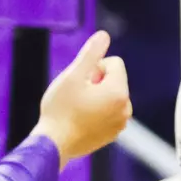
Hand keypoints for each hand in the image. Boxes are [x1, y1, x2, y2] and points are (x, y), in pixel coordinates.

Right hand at [34, 31, 131, 164]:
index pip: (114, 63)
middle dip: (96, 82)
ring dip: (96, 96)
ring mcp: (121, 123)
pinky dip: (96, 111)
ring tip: (77, 109)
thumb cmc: (60, 110)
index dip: (94, 67)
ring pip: (110, 95)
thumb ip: (90, 54)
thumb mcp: (73, 76)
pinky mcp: (114, 133)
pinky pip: (108, 111)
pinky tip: (80, 120)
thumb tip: (104, 35)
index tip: (80, 82)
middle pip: (113, 79)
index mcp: (119, 92)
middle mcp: (126, 108)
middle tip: (76, 96)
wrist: (53, 145)